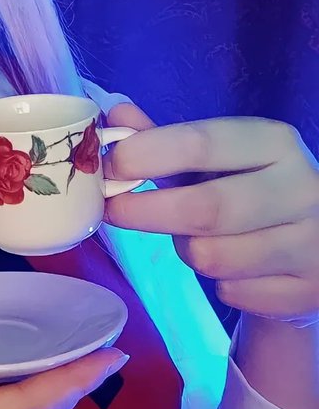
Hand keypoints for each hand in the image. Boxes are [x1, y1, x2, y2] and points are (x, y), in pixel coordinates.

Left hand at [103, 102, 318, 326]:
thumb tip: (115, 116)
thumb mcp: (212, 158)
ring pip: (213, 257)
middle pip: (206, 209)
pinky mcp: (310, 288)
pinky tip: (233, 267)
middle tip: (113, 212)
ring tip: (194, 237)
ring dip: (186, 250)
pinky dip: (220, 285)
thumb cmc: (246, 187)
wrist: (313, 242)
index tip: (110, 167)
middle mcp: (303, 187)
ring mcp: (312, 242)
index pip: (202, 143)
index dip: (146, 155)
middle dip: (146, 212)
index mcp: (274, 142)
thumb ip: (162, 139)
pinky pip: (235, 293)